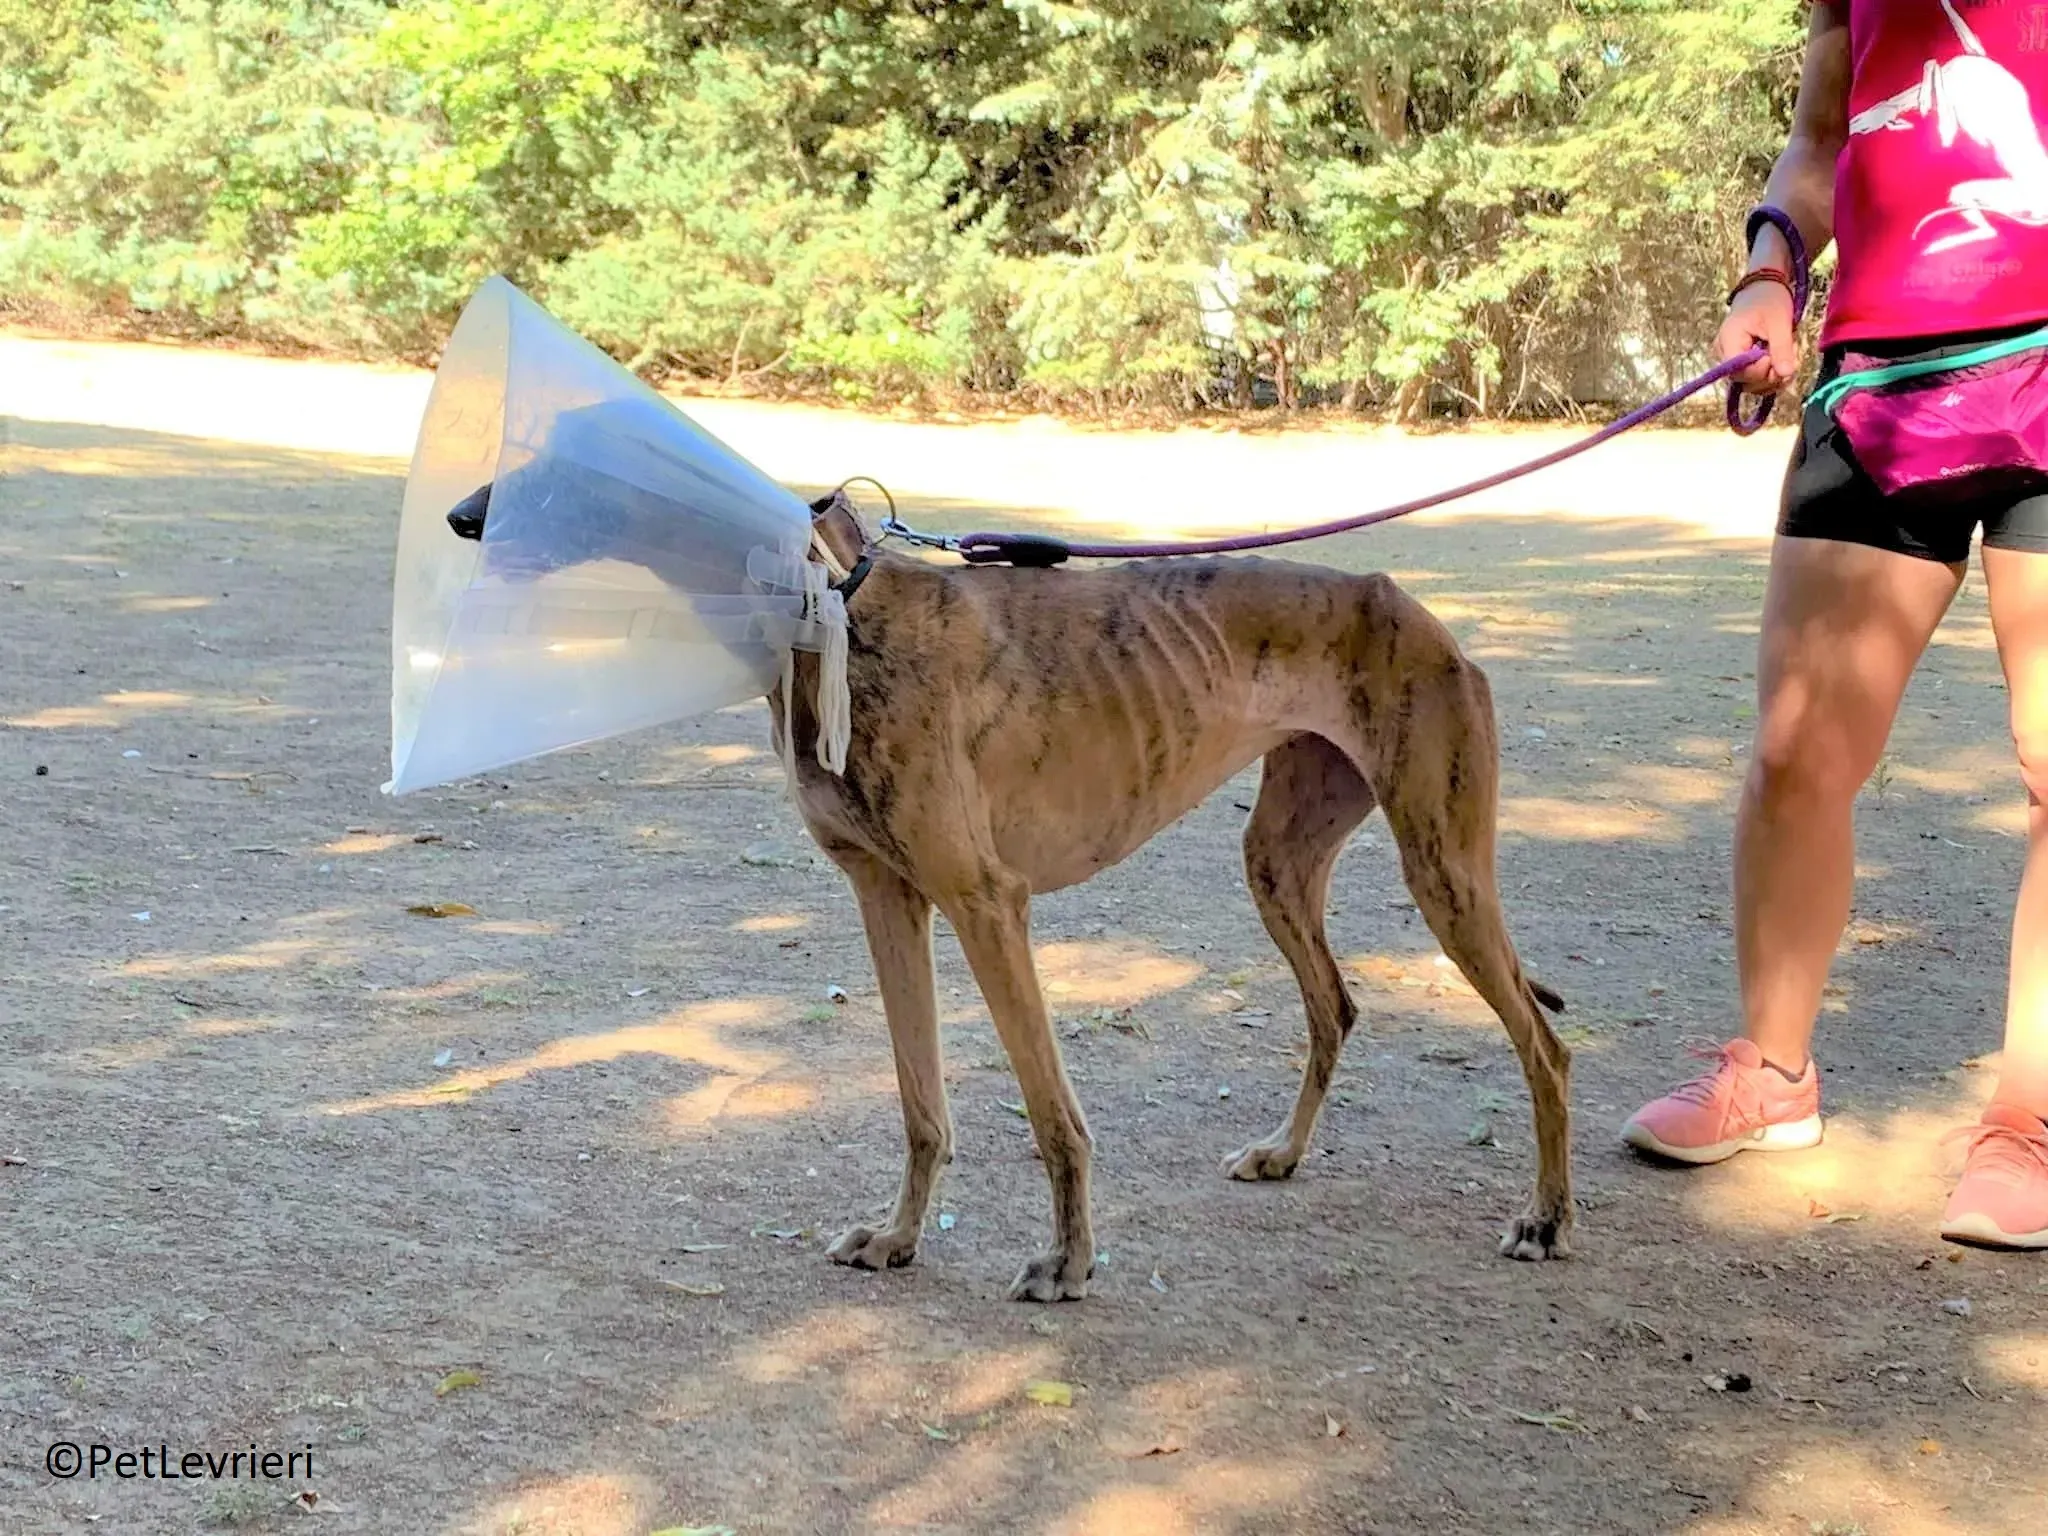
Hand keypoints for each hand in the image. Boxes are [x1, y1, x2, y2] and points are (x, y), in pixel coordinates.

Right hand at [1716, 279, 1798, 394]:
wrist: (1764, 288)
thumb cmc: (1770, 300)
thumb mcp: (1779, 322)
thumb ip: (1782, 349)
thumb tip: (1786, 374)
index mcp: (1728, 341)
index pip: (1739, 372)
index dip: (1761, 371)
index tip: (1777, 356)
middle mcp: (1723, 354)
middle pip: (1743, 381)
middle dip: (1769, 376)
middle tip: (1788, 359)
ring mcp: (1731, 360)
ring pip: (1750, 383)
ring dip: (1772, 378)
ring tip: (1787, 358)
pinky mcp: (1740, 362)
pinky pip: (1753, 378)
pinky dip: (1770, 376)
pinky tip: (1782, 363)